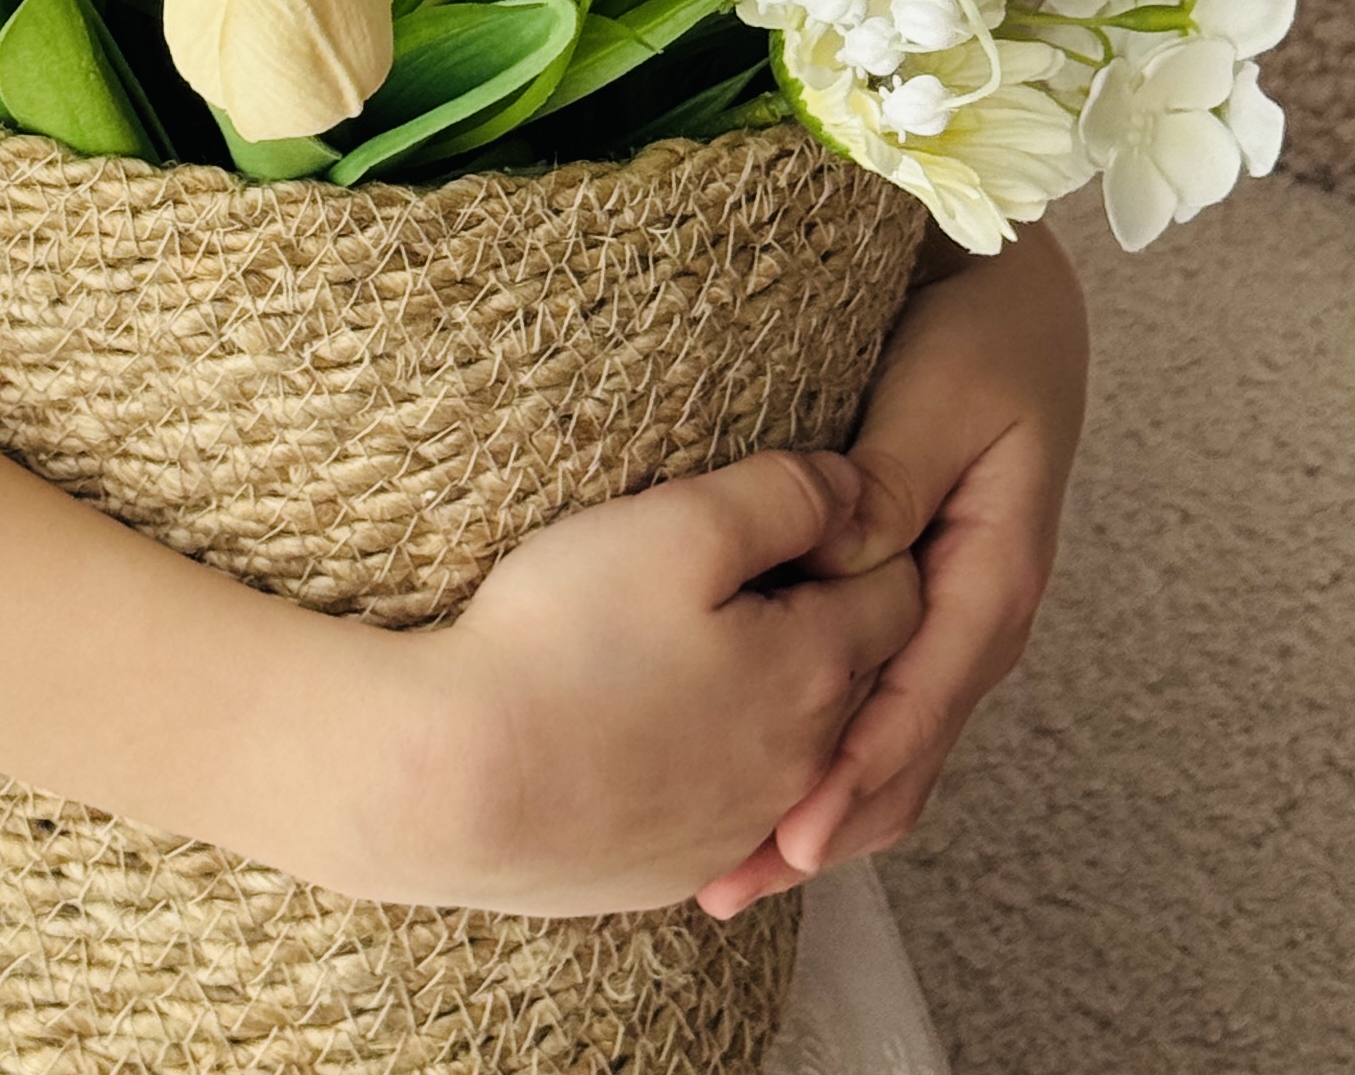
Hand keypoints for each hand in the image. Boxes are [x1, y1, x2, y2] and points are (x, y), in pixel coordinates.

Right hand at [386, 449, 921, 914]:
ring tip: (717, 646)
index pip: (897, 594)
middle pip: (859, 677)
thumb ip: (784, 495)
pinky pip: (731, 812)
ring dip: (781, 698)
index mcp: (817, 672)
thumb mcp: (679, 526)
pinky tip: (667, 731)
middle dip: (835, 620)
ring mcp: (738, 829)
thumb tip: (855, 484)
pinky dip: (722, 766)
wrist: (457, 782)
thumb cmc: (564, 638)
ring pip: (799, 751)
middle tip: (769, 567)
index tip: (810, 509)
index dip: (866, 539)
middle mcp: (802, 765)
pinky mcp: (675, 869)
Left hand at [694, 222, 1087, 915]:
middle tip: (733, 884)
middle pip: (903, 749)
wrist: (1011, 287)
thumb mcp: (941, 392)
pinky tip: (762, 781)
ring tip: (733, 867)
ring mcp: (946, 611)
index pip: (920, 700)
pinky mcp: (911, 594)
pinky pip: (871, 694)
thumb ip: (893, 477)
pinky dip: (823, 749)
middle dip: (827, 825)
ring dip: (820, 803)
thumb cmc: (980, 328)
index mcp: (993, 572)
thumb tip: (839, 563)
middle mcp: (974, 612)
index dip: (858, 774)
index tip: (795, 838)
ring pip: (887, 738)